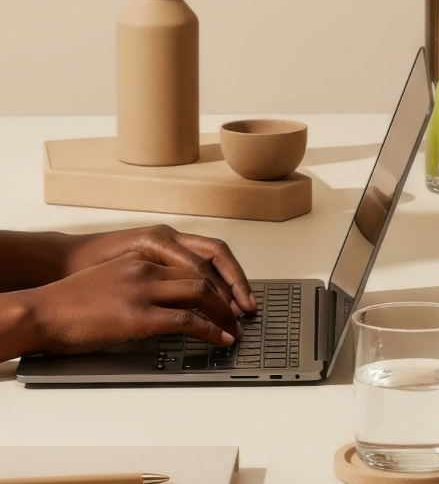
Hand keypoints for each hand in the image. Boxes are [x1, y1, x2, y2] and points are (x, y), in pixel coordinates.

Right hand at [18, 253, 243, 355]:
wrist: (42, 311)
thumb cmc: (71, 300)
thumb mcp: (114, 276)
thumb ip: (142, 279)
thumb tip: (166, 298)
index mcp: (144, 254)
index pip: (196, 259)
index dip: (220, 277)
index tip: (233, 292)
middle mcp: (149, 266)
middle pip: (204, 274)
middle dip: (229, 294)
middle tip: (242, 311)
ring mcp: (144, 289)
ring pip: (201, 293)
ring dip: (224, 311)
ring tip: (235, 327)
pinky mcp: (139, 316)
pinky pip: (187, 320)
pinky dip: (210, 330)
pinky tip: (220, 338)